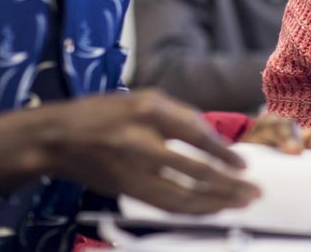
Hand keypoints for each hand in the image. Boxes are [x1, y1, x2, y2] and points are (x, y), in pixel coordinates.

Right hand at [0, 89, 257, 214]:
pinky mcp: (125, 189)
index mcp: (149, 110)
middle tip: (254, 192)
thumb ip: (179, 117)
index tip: (244, 165)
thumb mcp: (144, 100)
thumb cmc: (106, 113)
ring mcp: (132, 169)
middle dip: (228, 185)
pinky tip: (212, 209)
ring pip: (181, 196)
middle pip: (194, 171)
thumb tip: (216, 141)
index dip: (224, 153)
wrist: (56, 137)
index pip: (197, 134)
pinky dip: (192, 209)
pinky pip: (165, 205)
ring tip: (240, 204)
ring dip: (215, 204)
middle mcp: (141, 141)